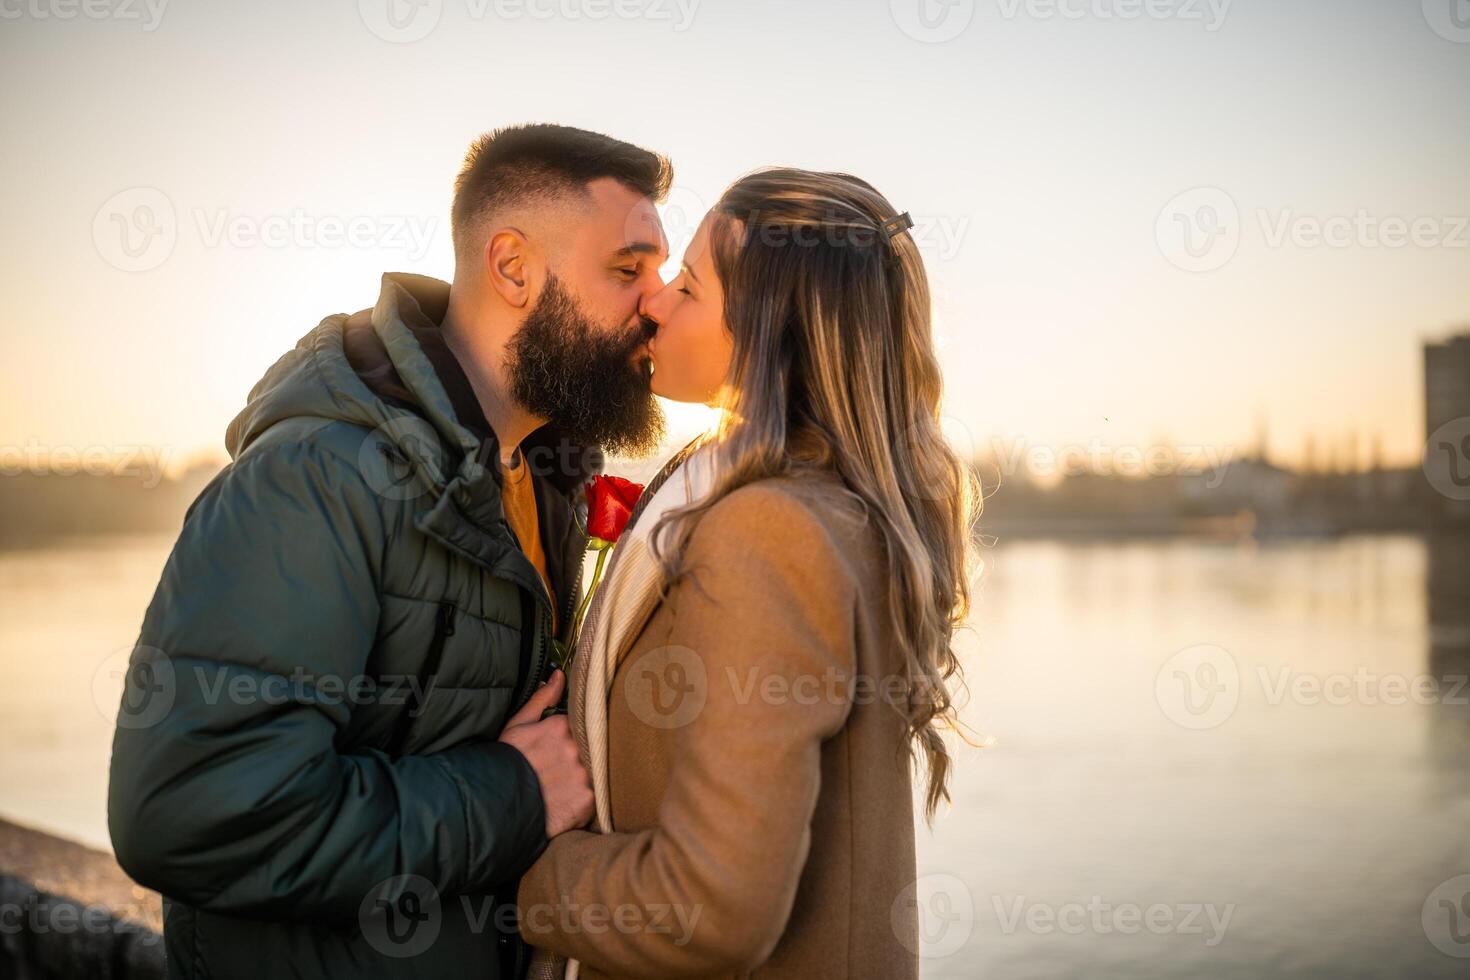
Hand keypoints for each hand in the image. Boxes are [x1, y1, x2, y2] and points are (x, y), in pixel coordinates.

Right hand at [498, 670, 592, 837]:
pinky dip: (580, 801)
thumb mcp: (518, 725)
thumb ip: (542, 698)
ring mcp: (582, 774)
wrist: (494, 805)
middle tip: (553, 772)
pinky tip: (562, 803)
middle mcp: (575, 747)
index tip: (552, 752)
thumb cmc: (505, 761)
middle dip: (572, 759)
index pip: (575, 729)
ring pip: (590, 773)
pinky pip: (592, 797)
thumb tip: (559, 674)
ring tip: (557, 789)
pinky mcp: (587, 800)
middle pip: (585, 750)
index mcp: (561, 726)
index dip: (563, 741)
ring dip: (578, 780)